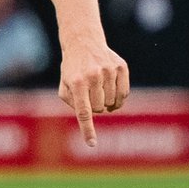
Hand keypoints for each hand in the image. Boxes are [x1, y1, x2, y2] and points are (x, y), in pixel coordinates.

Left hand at [57, 31, 129, 146]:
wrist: (83, 43)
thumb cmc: (72, 69)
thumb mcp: (64, 86)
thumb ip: (73, 104)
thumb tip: (88, 117)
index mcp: (77, 83)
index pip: (83, 112)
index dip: (87, 129)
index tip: (91, 144)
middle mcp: (93, 77)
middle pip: (99, 108)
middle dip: (95, 107)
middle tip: (89, 96)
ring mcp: (109, 71)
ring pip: (113, 102)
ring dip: (106, 102)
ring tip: (98, 91)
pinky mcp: (121, 67)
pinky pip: (124, 93)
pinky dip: (119, 98)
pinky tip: (111, 92)